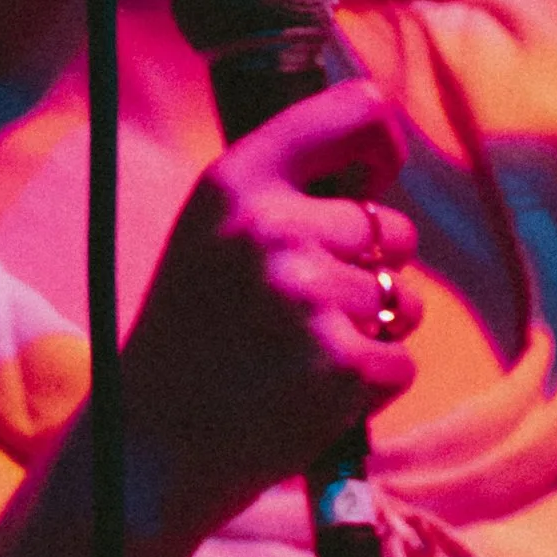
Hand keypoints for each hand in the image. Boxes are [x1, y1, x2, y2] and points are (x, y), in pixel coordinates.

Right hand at [117, 79, 420, 546]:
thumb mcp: (211, 233)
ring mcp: (309, 296)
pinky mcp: (342, 364)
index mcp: (236, 181)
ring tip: (302, 354)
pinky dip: (371, 385)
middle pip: (392, 228)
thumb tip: (376, 168)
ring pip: (404, 300)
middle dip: (373, 270)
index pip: (351, 113)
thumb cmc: (191, 333)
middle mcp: (273, 227)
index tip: (381, 168)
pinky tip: (313, 394)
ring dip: (373, 331)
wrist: (152, 443)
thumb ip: (279, 192)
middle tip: (306, 310)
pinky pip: (400, 361)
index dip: (384, 138)